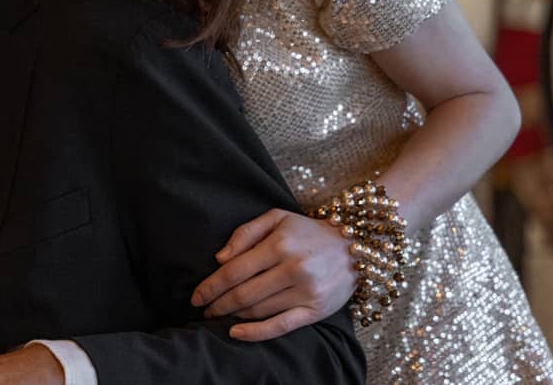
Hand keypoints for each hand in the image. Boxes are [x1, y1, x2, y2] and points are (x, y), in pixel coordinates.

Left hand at [189, 209, 355, 340]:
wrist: (356, 247)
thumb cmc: (308, 231)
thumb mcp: (276, 218)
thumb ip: (245, 233)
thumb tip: (219, 258)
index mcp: (279, 245)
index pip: (234, 270)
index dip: (211, 286)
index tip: (196, 295)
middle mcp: (292, 269)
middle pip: (242, 293)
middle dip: (217, 304)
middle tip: (203, 309)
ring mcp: (305, 292)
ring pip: (258, 309)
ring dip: (232, 315)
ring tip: (217, 316)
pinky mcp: (316, 311)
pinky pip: (281, 326)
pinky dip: (256, 332)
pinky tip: (236, 332)